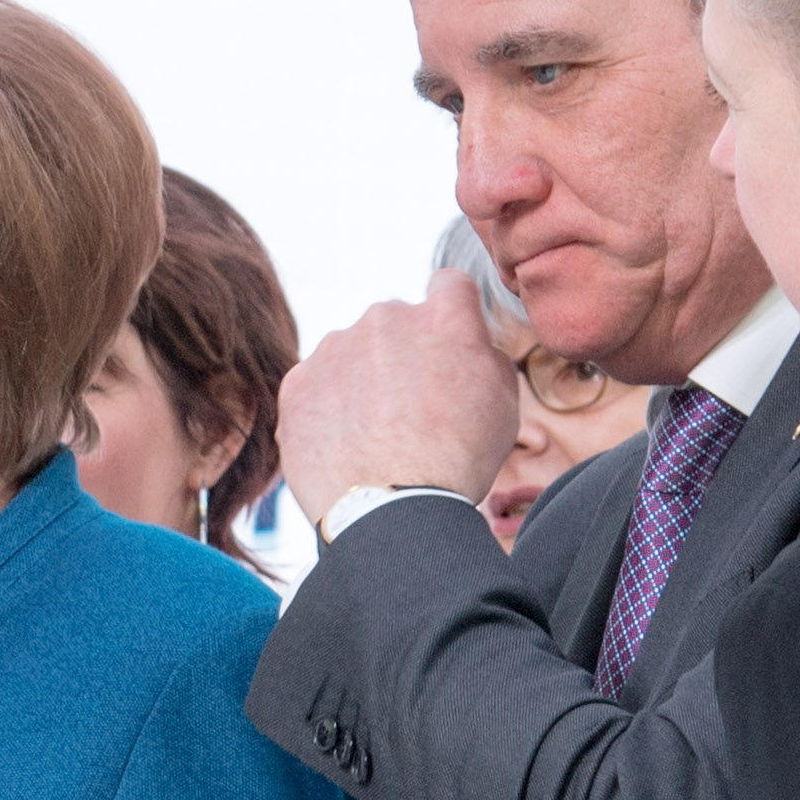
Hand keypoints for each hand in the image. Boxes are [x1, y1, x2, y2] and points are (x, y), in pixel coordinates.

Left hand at [276, 290, 526, 526]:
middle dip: (402, 353)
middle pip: (394, 323)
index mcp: (443, 316)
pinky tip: (346, 443)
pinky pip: (316, 385)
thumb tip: (469, 343)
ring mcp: (334, 348)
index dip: (452, 314)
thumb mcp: (503, 403)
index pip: (450, 286)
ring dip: (362, 379)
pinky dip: (328, 408)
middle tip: (411, 405)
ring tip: (376, 434)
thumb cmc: (457, 461)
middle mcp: (385, 319)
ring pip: (351, 353)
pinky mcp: (297, 382)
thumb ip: (484, 356)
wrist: (393, 512)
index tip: (448, 342)